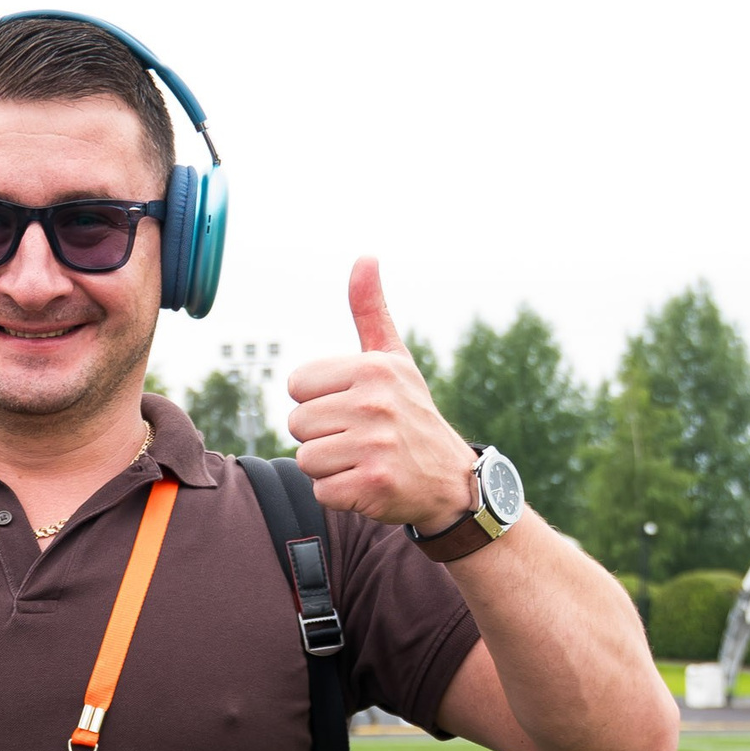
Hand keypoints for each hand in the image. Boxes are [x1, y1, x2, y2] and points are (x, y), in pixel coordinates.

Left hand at [285, 257, 472, 533]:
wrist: (452, 481)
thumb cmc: (411, 415)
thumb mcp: (394, 360)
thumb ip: (370, 312)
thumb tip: (366, 256)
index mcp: (373, 369)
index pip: (297, 385)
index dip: (318, 400)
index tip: (351, 406)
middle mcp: (375, 404)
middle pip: (297, 423)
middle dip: (322, 436)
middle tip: (360, 438)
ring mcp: (375, 446)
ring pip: (306, 459)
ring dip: (329, 467)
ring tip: (364, 459)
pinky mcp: (374, 484)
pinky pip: (322, 491)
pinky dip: (340, 494)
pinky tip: (368, 483)